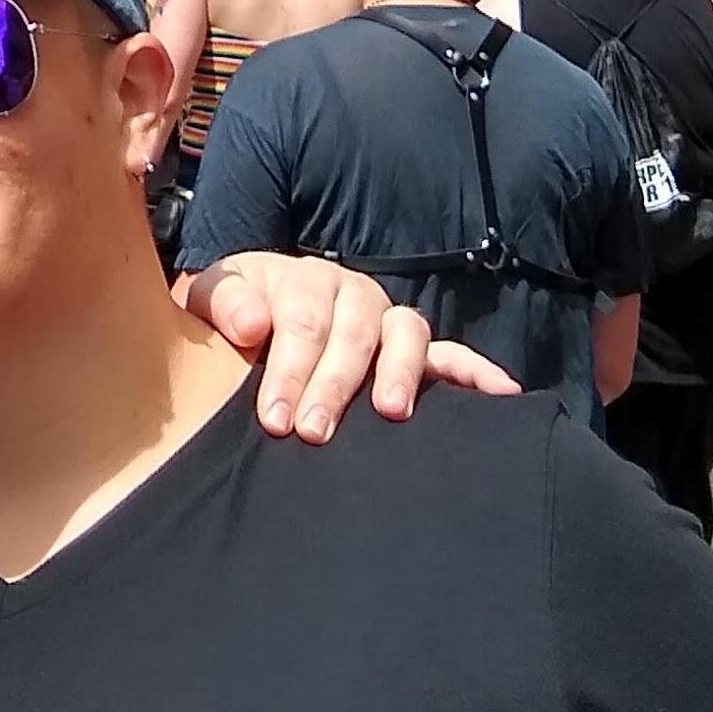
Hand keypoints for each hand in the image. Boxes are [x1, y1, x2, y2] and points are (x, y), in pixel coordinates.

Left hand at [179, 253, 519, 439]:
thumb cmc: (232, 316)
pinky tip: (501, 392)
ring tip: (390, 412)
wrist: (250, 317)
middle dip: (334, 384)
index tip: (276, 417)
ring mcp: (387, 321)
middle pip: (353, 333)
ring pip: (405, 334)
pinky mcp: (416, 349)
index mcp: (302, 279)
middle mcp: (352, 294)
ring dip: (398, 372)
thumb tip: (251, 325)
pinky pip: (452, 356)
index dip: (290, 368)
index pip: (302, 320)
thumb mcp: (211, 301)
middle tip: (314, 432)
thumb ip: (224, 303)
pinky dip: (477, 371)